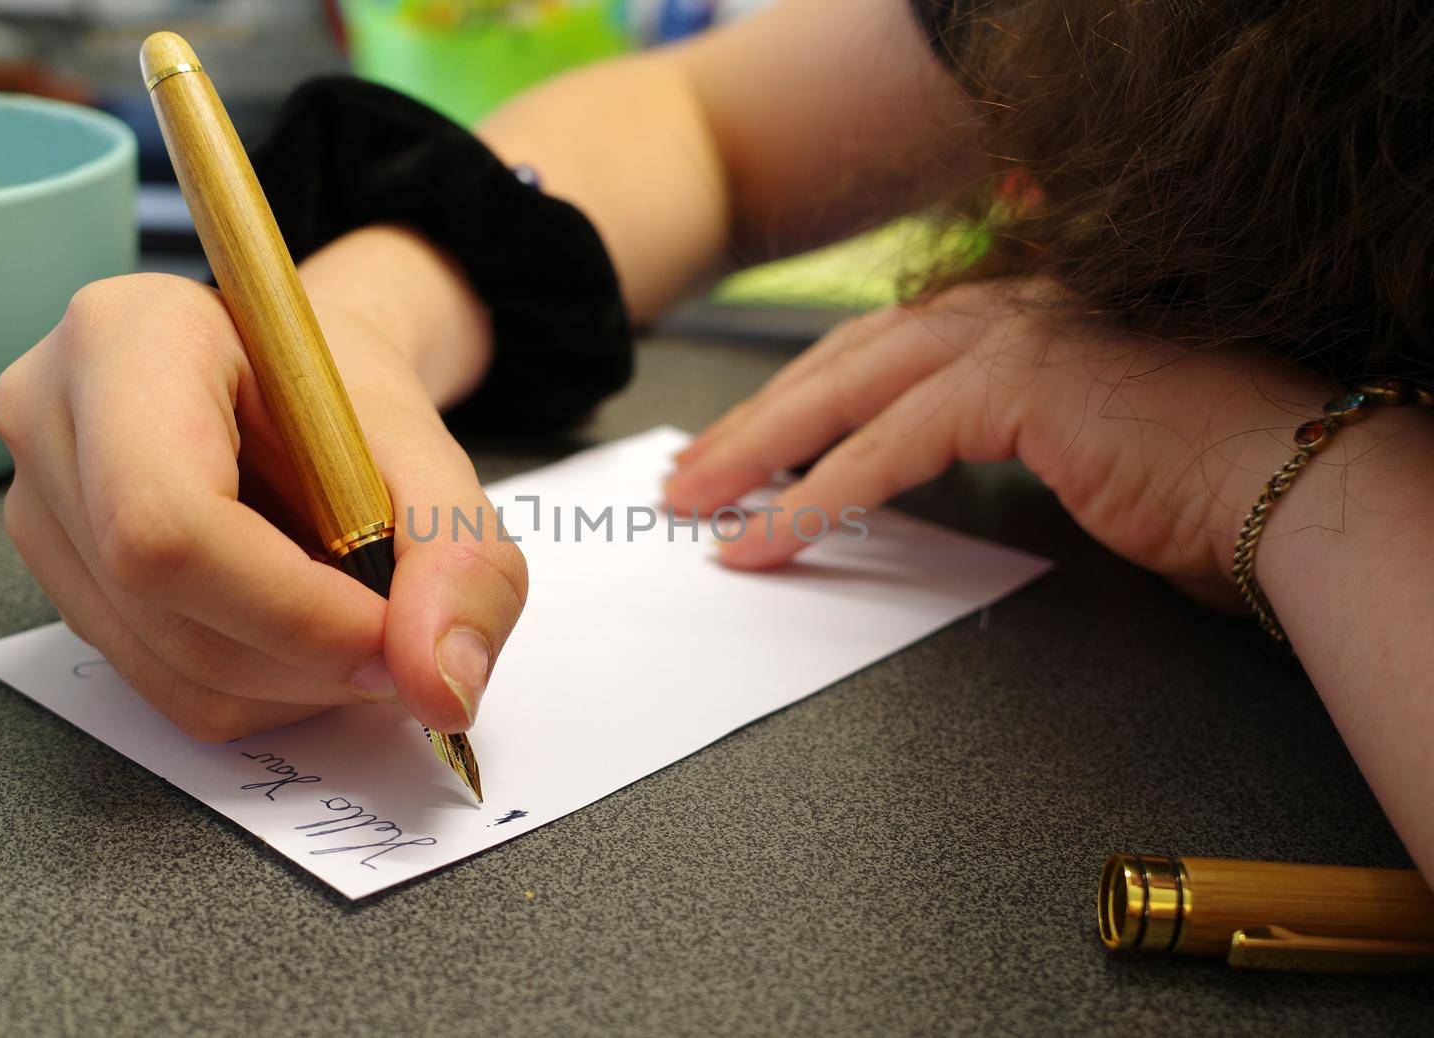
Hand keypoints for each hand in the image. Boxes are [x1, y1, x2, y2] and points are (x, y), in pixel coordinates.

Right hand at [0, 273, 525, 740]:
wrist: (303, 387)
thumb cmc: (349, 400)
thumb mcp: (433, 453)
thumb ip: (459, 556)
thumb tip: (442, 684)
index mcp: (129, 335)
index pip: (169, 519)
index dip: (291, 609)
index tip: (391, 636)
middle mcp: (50, 414)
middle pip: (162, 603)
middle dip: (309, 653)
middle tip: (401, 634)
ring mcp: (37, 505)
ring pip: (170, 669)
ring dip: (297, 680)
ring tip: (356, 613)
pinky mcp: (61, 579)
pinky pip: (167, 692)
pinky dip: (265, 688)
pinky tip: (303, 628)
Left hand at [664, 279, 1328, 606]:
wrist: (1292, 483)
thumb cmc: (1196, 481)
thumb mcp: (1060, 453)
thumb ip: (982, 445)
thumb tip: (901, 475)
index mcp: (1011, 317)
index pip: (873, 355)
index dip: (795, 401)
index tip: (736, 447)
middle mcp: (1003, 309)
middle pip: (840, 365)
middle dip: (754, 425)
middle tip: (689, 478)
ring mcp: (1008, 335)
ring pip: (844, 395)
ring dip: (757, 455)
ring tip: (696, 505)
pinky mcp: (1014, 383)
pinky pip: (880, 450)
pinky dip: (811, 501)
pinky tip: (760, 541)